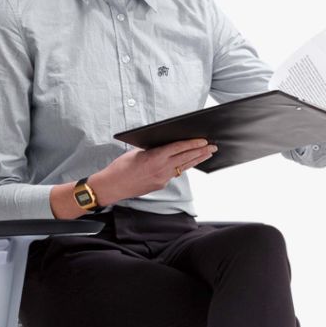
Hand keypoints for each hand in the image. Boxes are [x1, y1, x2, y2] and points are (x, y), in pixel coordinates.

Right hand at [93, 137, 217, 203]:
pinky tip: (187, 164)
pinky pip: (173, 174)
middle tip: (212, 147)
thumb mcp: (137, 153)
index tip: (203, 140)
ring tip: (207, 155)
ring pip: (183, 167)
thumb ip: (153, 150)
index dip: (193, 144)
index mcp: (155, 157)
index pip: (179, 148)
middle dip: (201, 152)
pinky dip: (181, 167)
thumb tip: (165, 147)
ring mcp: (162, 179)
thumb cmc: (120, 168)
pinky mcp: (160, 185)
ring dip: (195, 160)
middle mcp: (161, 169)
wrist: (113, 186)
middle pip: (186, 158)